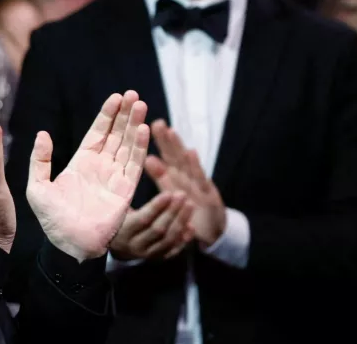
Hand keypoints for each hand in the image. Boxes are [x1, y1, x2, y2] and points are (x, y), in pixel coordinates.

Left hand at [27, 91, 149, 262]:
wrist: (69, 245)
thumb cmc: (52, 220)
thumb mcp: (37, 187)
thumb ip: (39, 160)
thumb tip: (43, 134)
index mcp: (81, 162)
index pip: (98, 132)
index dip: (107, 115)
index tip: (116, 97)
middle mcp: (101, 166)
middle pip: (116, 134)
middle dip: (125, 114)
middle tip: (132, 94)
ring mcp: (115, 177)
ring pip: (127, 145)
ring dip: (134, 125)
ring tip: (140, 105)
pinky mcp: (125, 190)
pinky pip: (134, 165)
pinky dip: (140, 147)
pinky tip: (143, 130)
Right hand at [109, 190, 194, 260]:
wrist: (114, 241)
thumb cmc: (115, 216)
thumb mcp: (115, 206)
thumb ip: (123, 193)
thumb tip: (133, 173)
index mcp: (123, 232)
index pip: (143, 220)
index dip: (157, 207)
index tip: (169, 194)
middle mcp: (135, 246)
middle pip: (158, 230)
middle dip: (173, 211)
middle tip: (183, 195)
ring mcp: (146, 254)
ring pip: (167, 240)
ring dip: (181, 222)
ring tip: (190, 205)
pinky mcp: (156, 257)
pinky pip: (172, 250)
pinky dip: (183, 239)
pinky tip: (191, 226)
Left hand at [145, 120, 226, 248]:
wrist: (212, 232)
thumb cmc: (189, 210)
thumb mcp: (172, 192)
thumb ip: (161, 176)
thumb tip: (145, 158)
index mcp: (176, 177)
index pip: (166, 156)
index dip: (158, 142)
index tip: (147, 127)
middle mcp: (187, 177)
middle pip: (175, 156)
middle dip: (166, 140)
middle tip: (157, 123)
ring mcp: (198, 185)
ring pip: (186, 164)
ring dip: (179, 148)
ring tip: (171, 132)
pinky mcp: (208, 195)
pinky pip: (200, 179)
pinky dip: (195, 166)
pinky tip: (191, 152)